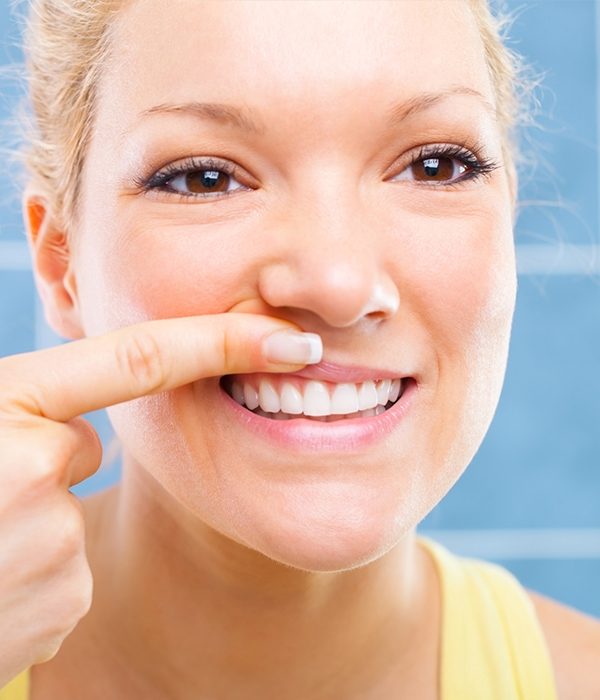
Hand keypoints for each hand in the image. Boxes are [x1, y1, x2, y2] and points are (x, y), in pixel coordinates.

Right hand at [0, 314, 320, 683]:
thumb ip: (16, 409)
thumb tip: (74, 441)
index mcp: (3, 405)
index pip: (140, 358)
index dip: (222, 340)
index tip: (291, 338)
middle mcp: (32, 468)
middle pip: (79, 449)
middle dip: (37, 465)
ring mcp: (51, 543)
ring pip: (68, 514)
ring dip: (24, 526)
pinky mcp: (63, 602)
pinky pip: (68, 570)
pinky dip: (29, 575)